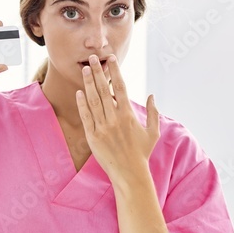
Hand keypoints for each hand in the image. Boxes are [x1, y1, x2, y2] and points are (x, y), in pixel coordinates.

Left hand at [76, 53, 159, 184]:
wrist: (129, 173)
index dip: (115, 71)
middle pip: (104, 90)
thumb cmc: (142, 153)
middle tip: (92, 59)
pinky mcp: (93, 136)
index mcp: (129, 115)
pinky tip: (79, 92)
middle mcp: (115, 118)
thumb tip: (151, 95)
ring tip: (85, 70)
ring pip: (93, 101)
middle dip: (98, 72)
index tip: (110, 59)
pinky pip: (86, 116)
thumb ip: (154, 112)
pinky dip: (82, 104)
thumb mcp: (153, 132)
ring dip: (88, 84)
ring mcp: (103, 127)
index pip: (120, 87)